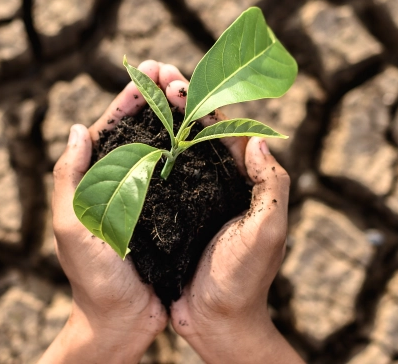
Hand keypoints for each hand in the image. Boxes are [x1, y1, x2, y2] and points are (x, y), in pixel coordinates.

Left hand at [40, 60, 175, 363]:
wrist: (121, 323)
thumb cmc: (92, 279)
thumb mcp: (73, 227)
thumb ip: (69, 179)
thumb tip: (77, 129)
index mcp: (94, 181)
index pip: (111, 127)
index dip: (130, 96)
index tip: (149, 69)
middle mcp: (121, 183)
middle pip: (140, 129)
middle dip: (157, 96)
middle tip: (177, 71)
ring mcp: (146, 197)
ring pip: (163, 145)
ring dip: (177, 116)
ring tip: (194, 90)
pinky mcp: (170, 213)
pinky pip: (182, 173)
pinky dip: (193, 149)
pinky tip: (209, 133)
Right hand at [161, 66, 303, 363]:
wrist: (217, 323)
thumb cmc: (245, 280)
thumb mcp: (268, 232)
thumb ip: (272, 186)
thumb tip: (259, 139)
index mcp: (243, 181)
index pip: (223, 129)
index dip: (201, 102)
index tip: (176, 80)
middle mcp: (219, 184)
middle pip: (197, 131)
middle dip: (177, 100)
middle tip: (154, 74)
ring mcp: (194, 199)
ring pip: (176, 148)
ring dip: (160, 119)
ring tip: (140, 93)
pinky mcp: (172, 216)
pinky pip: (158, 177)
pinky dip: (145, 153)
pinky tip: (126, 139)